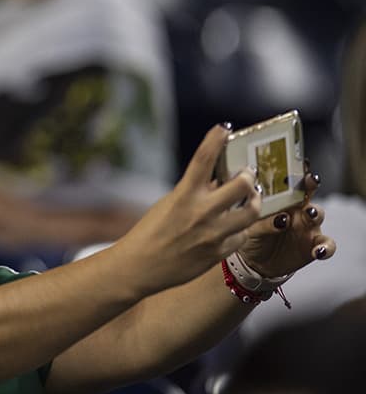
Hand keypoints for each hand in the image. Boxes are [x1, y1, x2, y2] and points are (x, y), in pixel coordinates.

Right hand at [112, 124, 261, 294]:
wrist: (141, 266)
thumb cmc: (151, 232)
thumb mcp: (168, 204)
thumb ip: (193, 192)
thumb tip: (219, 182)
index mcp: (183, 195)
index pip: (203, 159)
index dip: (215, 139)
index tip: (224, 128)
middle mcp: (201, 212)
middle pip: (241, 186)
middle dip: (249, 177)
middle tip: (248, 175)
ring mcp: (213, 234)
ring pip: (251, 212)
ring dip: (254, 202)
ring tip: (251, 200)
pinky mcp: (218, 253)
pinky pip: (241, 236)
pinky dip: (240, 229)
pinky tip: (233, 228)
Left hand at [238, 172, 335, 277]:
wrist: (255, 262)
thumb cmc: (252, 236)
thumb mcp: (251, 227)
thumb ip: (263, 220)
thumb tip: (278, 218)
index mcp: (278, 199)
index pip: (287, 182)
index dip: (295, 171)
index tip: (299, 163)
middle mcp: (295, 208)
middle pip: (307, 192)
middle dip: (310, 184)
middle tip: (310, 181)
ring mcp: (306, 226)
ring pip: (317, 214)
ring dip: (315, 212)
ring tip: (309, 213)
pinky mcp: (313, 245)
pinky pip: (326, 244)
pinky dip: (325, 247)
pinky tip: (318, 251)